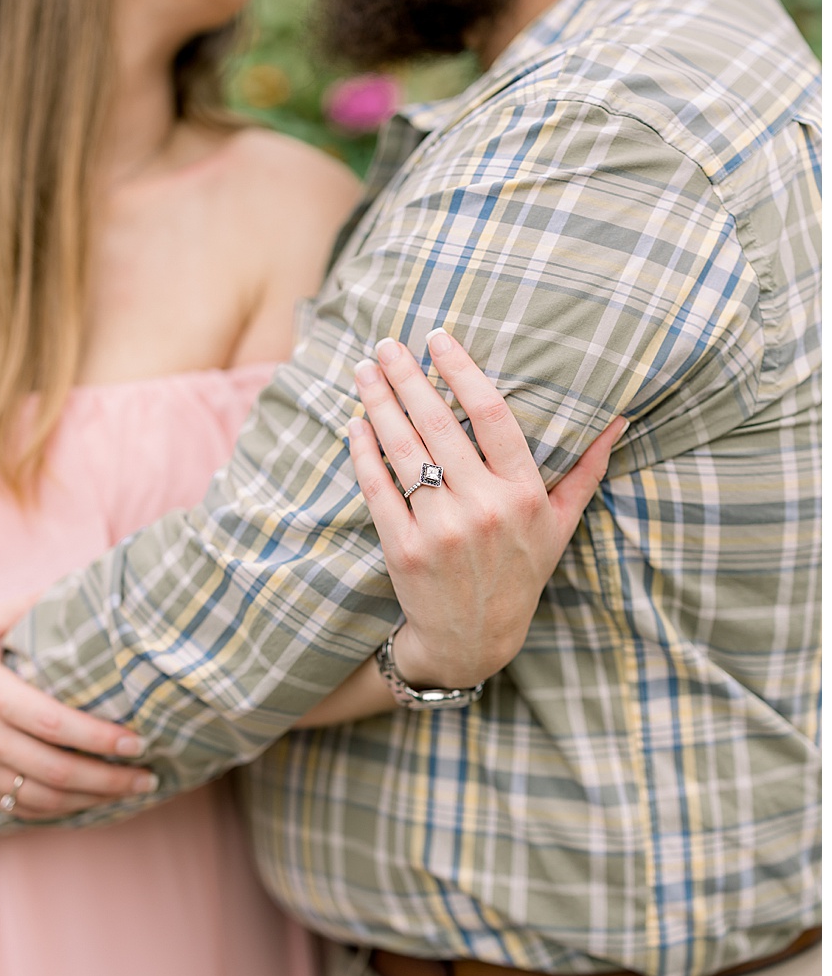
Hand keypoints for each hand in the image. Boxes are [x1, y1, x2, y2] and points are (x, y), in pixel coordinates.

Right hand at [0, 595, 155, 819]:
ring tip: (129, 792)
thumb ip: (29, 607)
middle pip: (58, 771)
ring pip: (43, 799)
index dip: (101, 740)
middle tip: (148, 776)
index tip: (139, 742)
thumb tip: (85, 585)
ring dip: (92, 801)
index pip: (56, 725)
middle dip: (111, 779)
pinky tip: (88, 804)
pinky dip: (60, 813)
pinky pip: (20, 809)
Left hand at [348, 327, 625, 687]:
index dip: (463, 370)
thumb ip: (587, 470)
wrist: (472, 638)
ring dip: (378, 403)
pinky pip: (377, 488)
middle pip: (439, 424)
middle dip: (407, 377)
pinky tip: (355, 422)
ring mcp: (441, 528)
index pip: (494, 415)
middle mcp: (484, 507)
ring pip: (404, 450)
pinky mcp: (403, 548)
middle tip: (384, 344)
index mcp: (524, 493)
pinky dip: (363, 451)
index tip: (437, 337)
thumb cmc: (518, 572)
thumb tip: (619, 419)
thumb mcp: (560, 524)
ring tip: (362, 371)